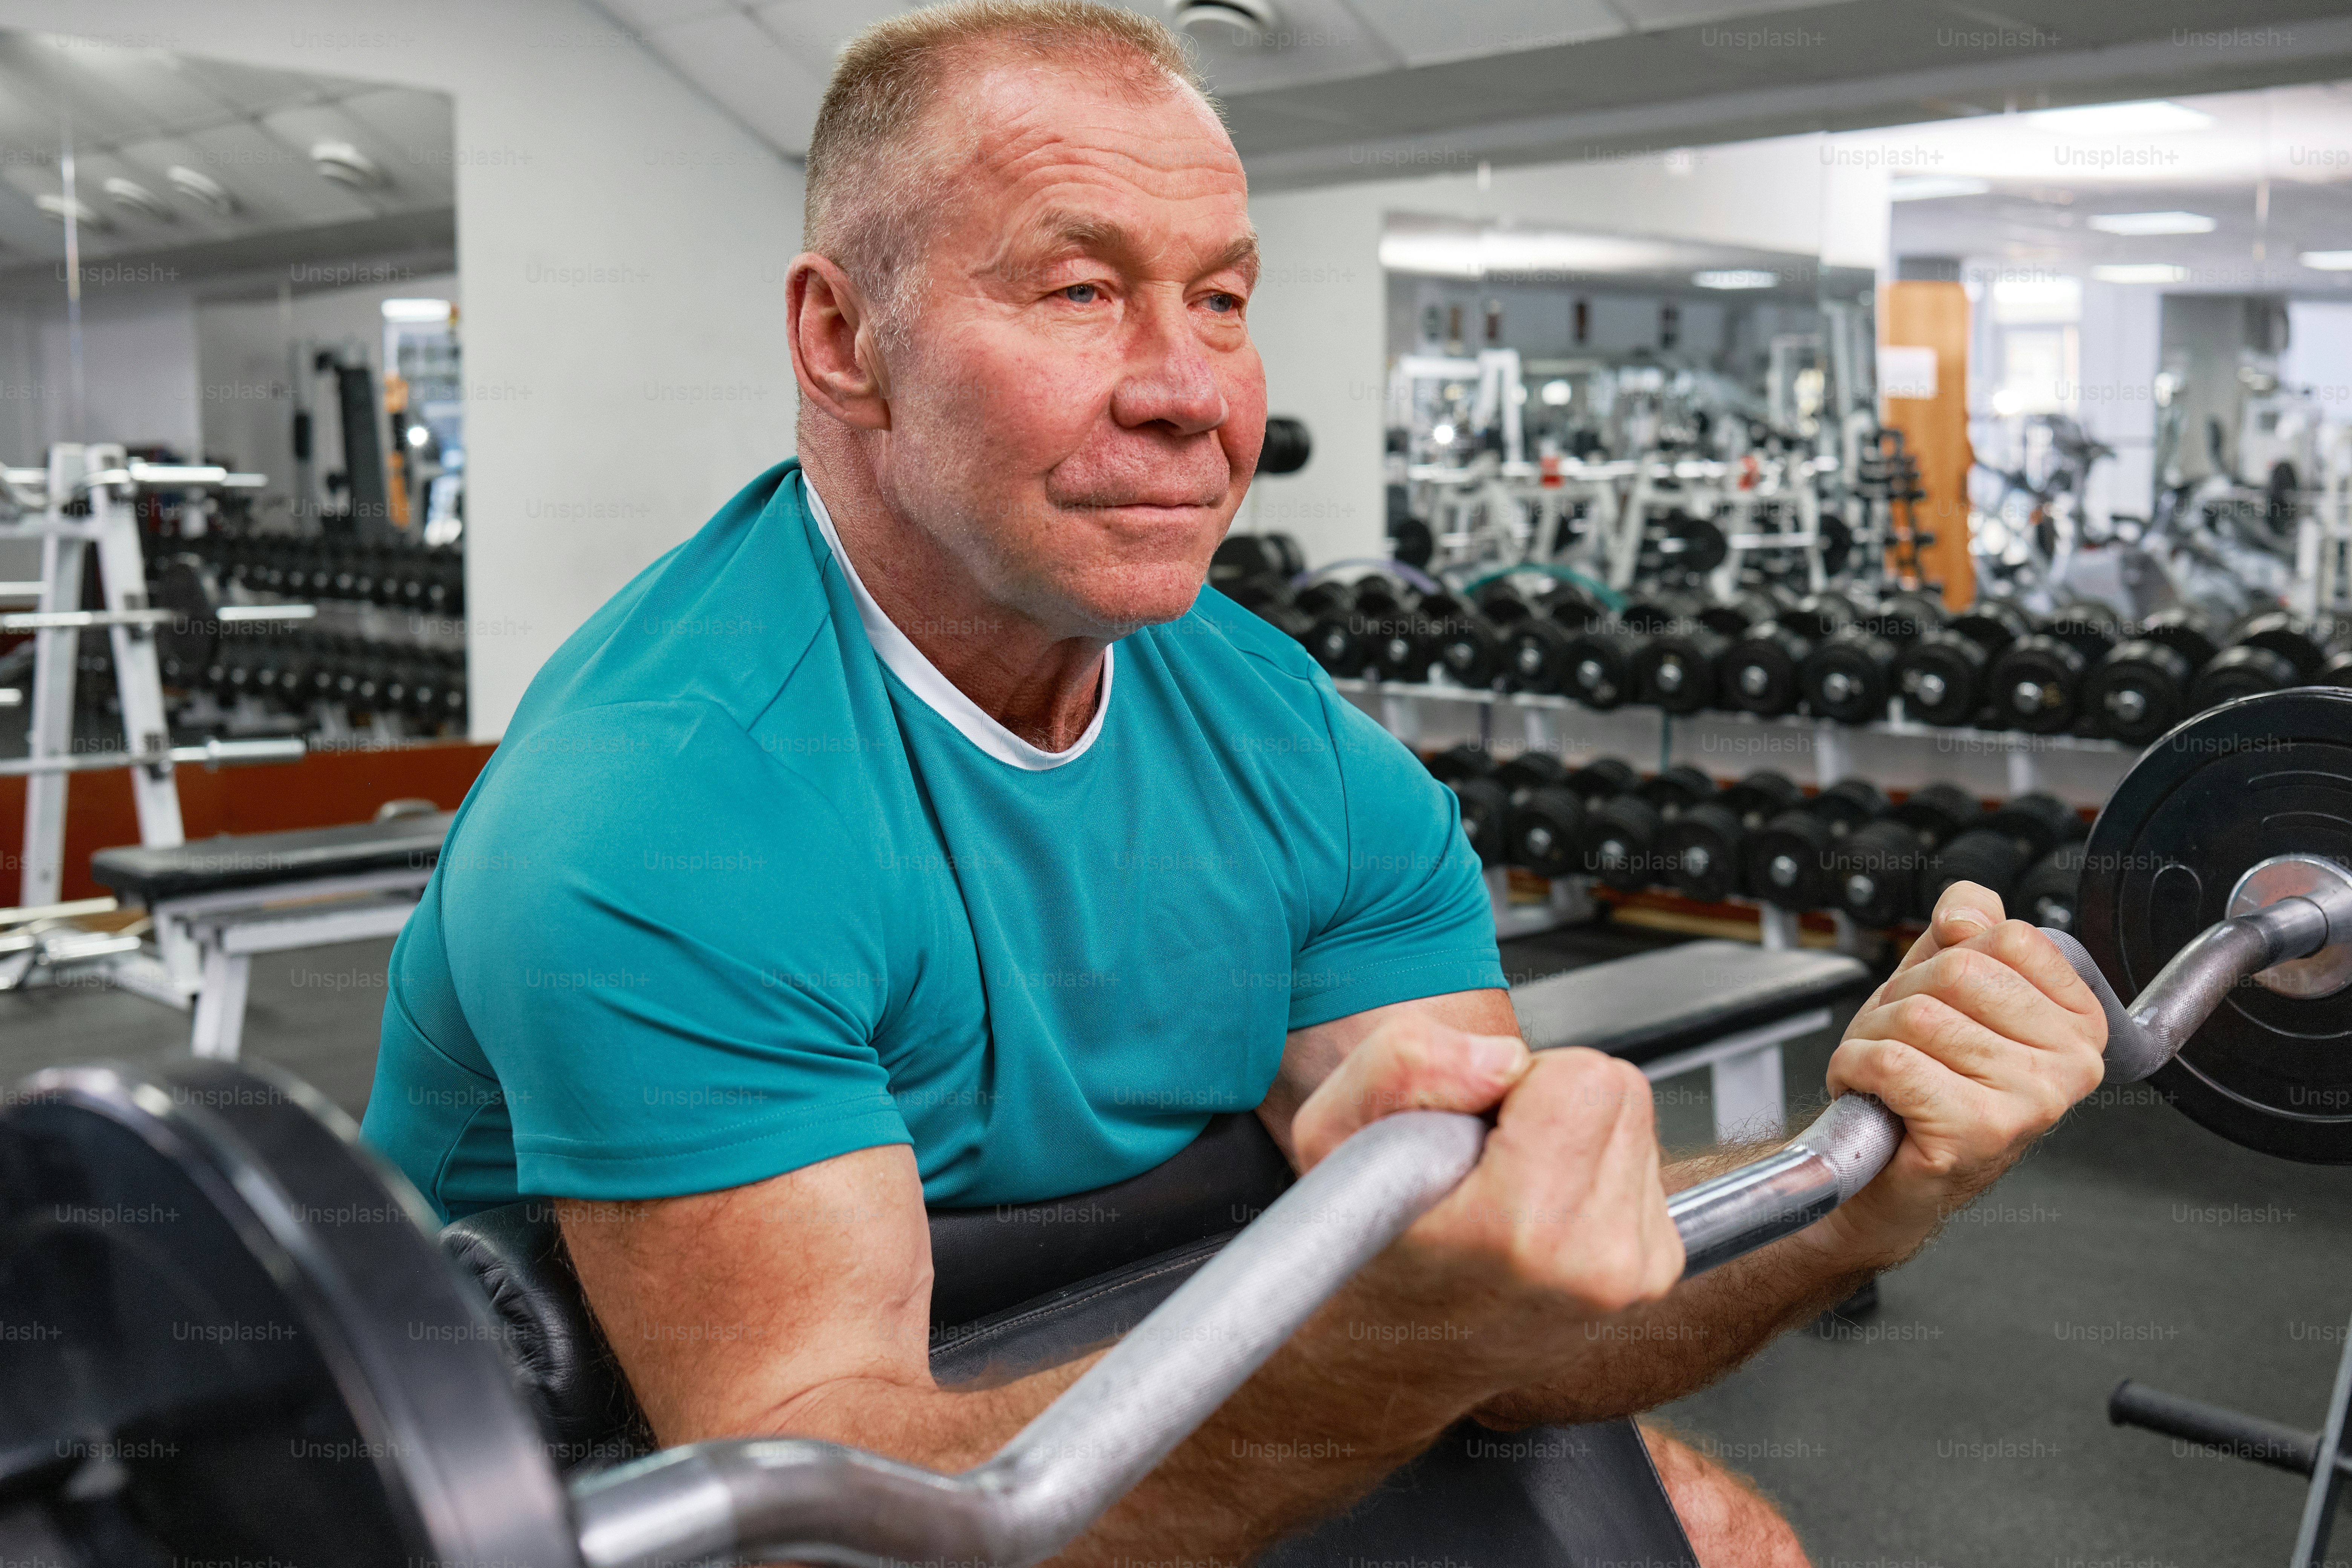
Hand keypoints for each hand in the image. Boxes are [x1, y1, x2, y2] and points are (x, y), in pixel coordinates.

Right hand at [1290, 1012, 1684, 1401]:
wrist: (1397, 1354)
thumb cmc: (1363, 1244)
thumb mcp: (1334, 1131)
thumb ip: (1406, 1062)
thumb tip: (1506, 1059)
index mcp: (1523, 1229)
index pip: (1583, 1077)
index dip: (1523, 1077)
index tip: (1479, 1121)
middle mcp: (1597, 1263)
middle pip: (1620, 1089)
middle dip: (1555, 1094)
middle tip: (1494, 1146)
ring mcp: (1636, 1275)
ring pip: (1634, 1122)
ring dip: (1576, 1129)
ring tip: (1513, 1179)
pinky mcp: (1656, 1274)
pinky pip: (1643, 1165)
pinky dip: (1593, 1167)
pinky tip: (1542, 1204)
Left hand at [1812, 880, 2106, 1266]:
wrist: (1882, 1171)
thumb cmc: (1917, 1082)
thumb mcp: (1942, 987)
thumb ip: (1965, 931)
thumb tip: (1966, 910)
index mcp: (2077, 1021)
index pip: (2006, 935)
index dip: (1945, 958)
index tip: (1940, 1004)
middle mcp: (2071, 1063)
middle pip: (1957, 972)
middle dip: (1899, 1001)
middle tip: (1901, 1045)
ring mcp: (2032, 1100)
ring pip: (1918, 1016)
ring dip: (1872, 1040)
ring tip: (1887, 1075)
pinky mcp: (1980, 1131)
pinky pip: (1893, 1062)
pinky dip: (1857, 1069)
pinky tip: (1873, 1096)